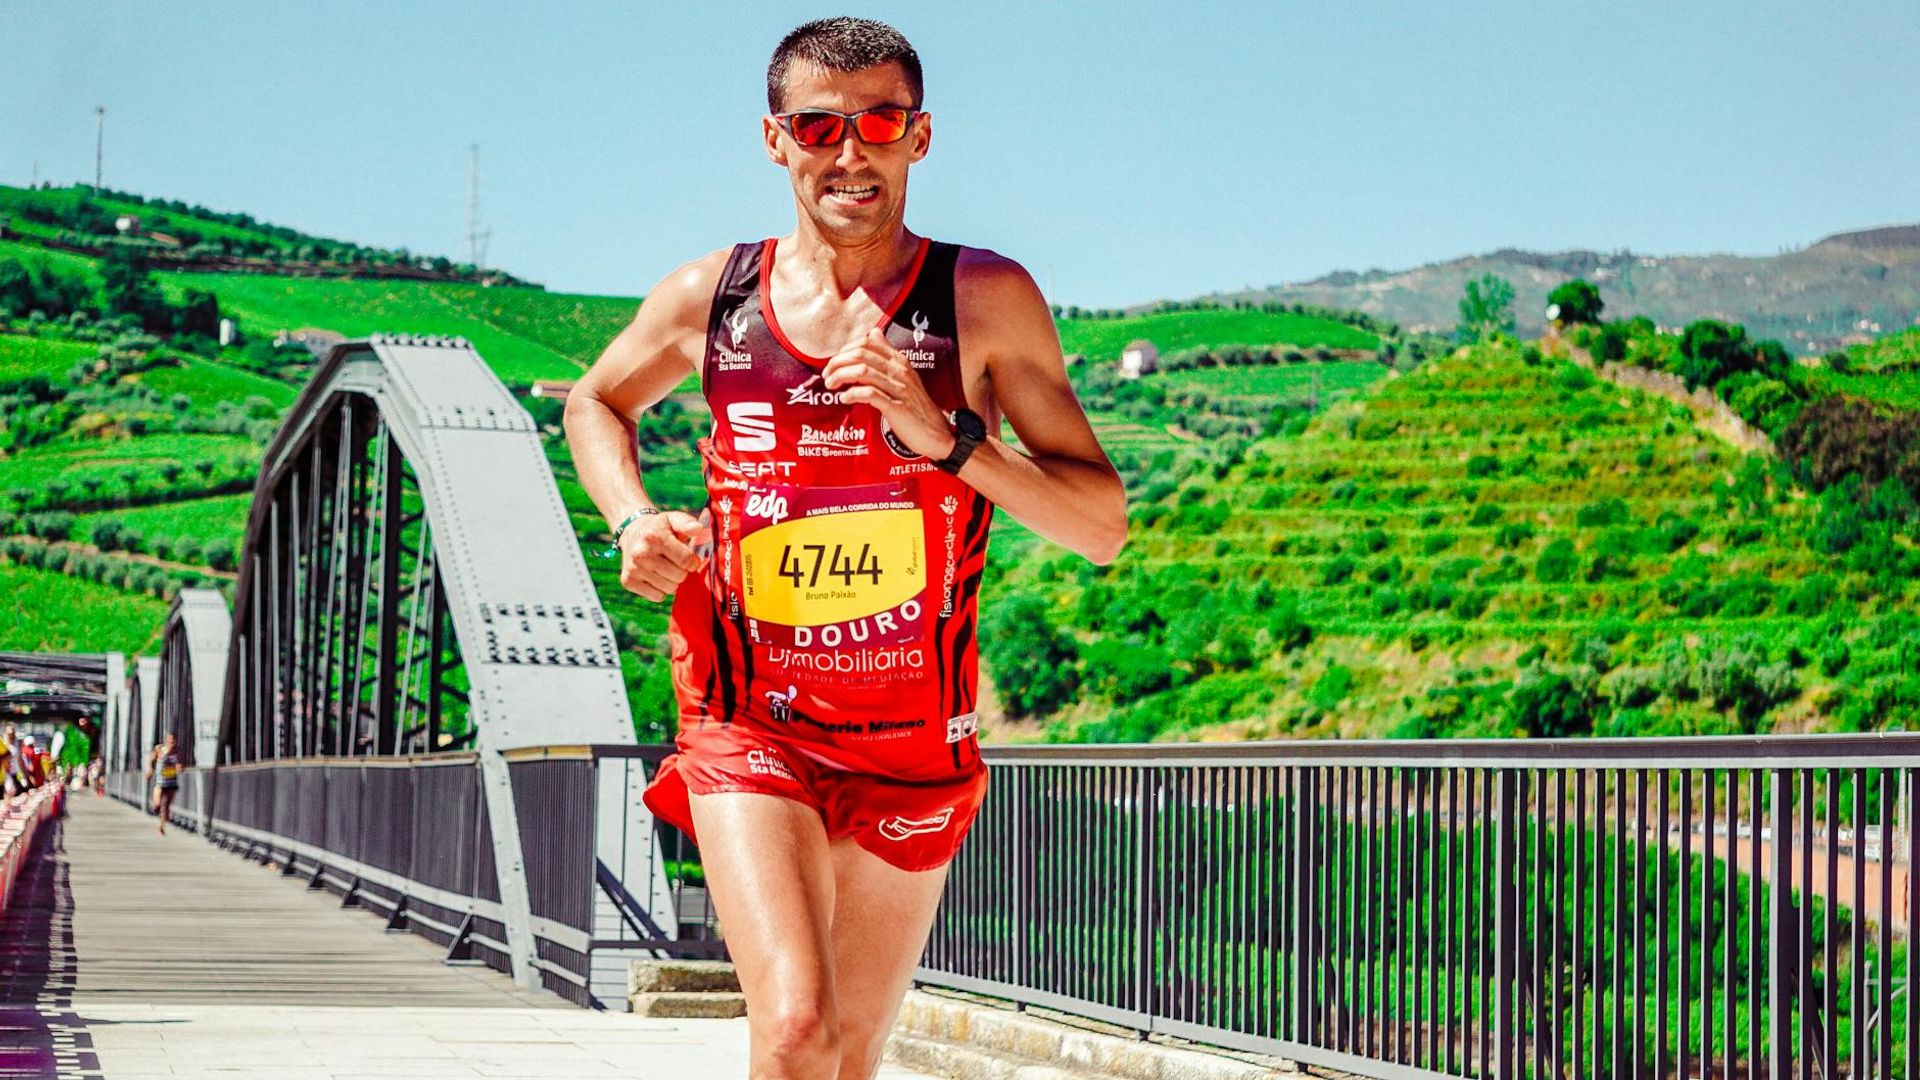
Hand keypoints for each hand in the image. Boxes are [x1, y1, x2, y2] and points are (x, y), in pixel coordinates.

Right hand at [617, 510, 707, 601]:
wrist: (631, 532)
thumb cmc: (659, 528)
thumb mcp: (673, 519)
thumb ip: (687, 523)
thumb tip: (698, 529)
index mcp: (654, 537)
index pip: (686, 560)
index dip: (693, 562)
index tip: (689, 559)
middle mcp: (641, 553)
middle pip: (679, 576)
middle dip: (682, 571)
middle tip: (675, 563)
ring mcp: (633, 568)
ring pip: (669, 588)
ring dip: (672, 581)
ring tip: (665, 569)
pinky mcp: (628, 581)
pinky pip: (657, 596)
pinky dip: (660, 590)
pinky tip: (655, 576)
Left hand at [822, 327, 955, 458]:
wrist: (936, 432)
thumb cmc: (916, 406)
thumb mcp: (904, 375)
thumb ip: (887, 354)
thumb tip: (873, 333)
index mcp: (899, 361)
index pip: (868, 342)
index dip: (846, 349)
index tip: (835, 362)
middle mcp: (899, 371)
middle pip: (861, 355)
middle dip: (838, 362)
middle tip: (827, 375)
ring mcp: (899, 389)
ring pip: (862, 372)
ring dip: (840, 377)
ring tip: (831, 385)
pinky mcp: (897, 408)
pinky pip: (870, 394)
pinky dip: (853, 394)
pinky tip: (844, 399)